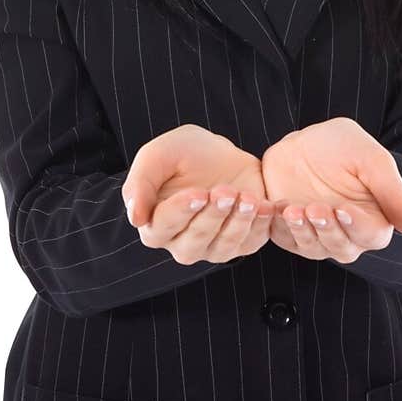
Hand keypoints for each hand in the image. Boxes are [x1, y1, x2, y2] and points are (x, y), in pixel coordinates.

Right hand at [122, 125, 276, 265]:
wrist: (221, 153)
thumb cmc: (184, 153)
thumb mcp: (158, 156)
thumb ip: (139, 183)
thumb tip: (135, 218)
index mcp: (155, 224)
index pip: (161, 227)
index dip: (180, 212)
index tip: (198, 192)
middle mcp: (181, 243)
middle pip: (193, 242)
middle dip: (212, 217)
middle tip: (225, 191)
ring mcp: (212, 247)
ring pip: (223, 247)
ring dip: (237, 222)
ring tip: (249, 198)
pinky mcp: (242, 243)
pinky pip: (250, 243)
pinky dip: (261, 225)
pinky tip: (266, 205)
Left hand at [261, 118, 401, 263]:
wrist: (304, 139)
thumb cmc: (345, 147)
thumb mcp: (372, 161)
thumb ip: (395, 195)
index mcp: (374, 220)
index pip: (371, 235)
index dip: (357, 225)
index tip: (343, 208)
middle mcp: (346, 234)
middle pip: (341, 247)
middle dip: (327, 229)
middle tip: (315, 207)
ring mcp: (316, 235)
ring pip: (312, 247)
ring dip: (302, 231)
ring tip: (292, 209)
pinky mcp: (288, 230)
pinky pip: (283, 238)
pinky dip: (279, 226)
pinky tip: (275, 207)